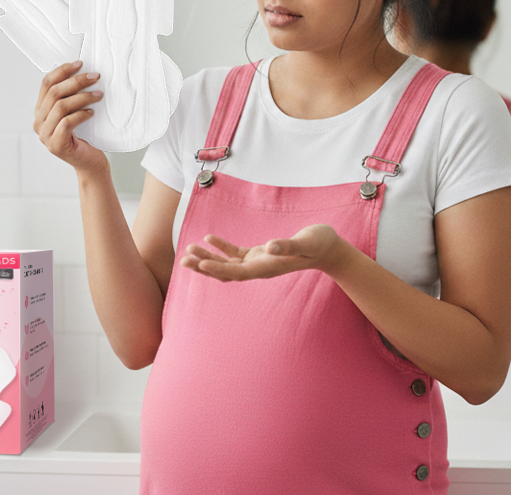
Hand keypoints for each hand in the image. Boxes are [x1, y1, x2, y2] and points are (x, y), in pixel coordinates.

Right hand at [33, 61, 107, 174]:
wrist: (89, 163)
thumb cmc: (84, 136)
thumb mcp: (74, 113)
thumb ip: (70, 97)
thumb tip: (83, 71)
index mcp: (40, 110)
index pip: (46, 83)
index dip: (63, 71)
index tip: (80, 63)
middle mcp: (39, 122)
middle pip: (54, 93)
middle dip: (76, 81)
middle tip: (95, 77)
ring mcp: (45, 135)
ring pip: (61, 106)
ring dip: (82, 97)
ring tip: (99, 94)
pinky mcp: (56, 144)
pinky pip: (67, 122)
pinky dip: (81, 114)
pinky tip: (92, 112)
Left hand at [179, 224, 347, 281]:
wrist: (328, 249)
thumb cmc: (319, 244)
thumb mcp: (307, 242)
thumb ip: (289, 246)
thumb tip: (271, 247)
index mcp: (267, 268)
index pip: (238, 272)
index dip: (218, 268)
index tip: (201, 264)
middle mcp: (259, 269)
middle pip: (226, 272)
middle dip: (204, 266)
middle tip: (183, 260)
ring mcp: (258, 263)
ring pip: (227, 265)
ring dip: (208, 258)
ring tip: (189, 249)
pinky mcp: (259, 255)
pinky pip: (236, 254)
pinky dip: (221, 247)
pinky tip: (209, 238)